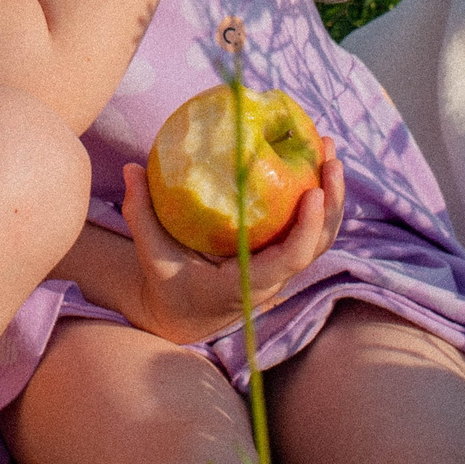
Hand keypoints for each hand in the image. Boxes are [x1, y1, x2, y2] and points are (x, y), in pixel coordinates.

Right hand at [112, 139, 346, 344]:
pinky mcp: (282, 255)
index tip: (312, 191)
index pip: (290, 260)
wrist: (185, 314)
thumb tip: (133, 168)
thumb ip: (141, 215)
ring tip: (329, 149)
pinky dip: (317, 199)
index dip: (307, 228)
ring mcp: (282, 268)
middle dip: (331, 201)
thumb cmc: (169, 285)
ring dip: (331, 195)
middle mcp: (274, 279)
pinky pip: (308, 228)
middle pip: (318, 244)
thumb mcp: (152, 256)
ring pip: (321, 236)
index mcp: (248, 285)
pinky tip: (312, 164)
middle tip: (329, 155)